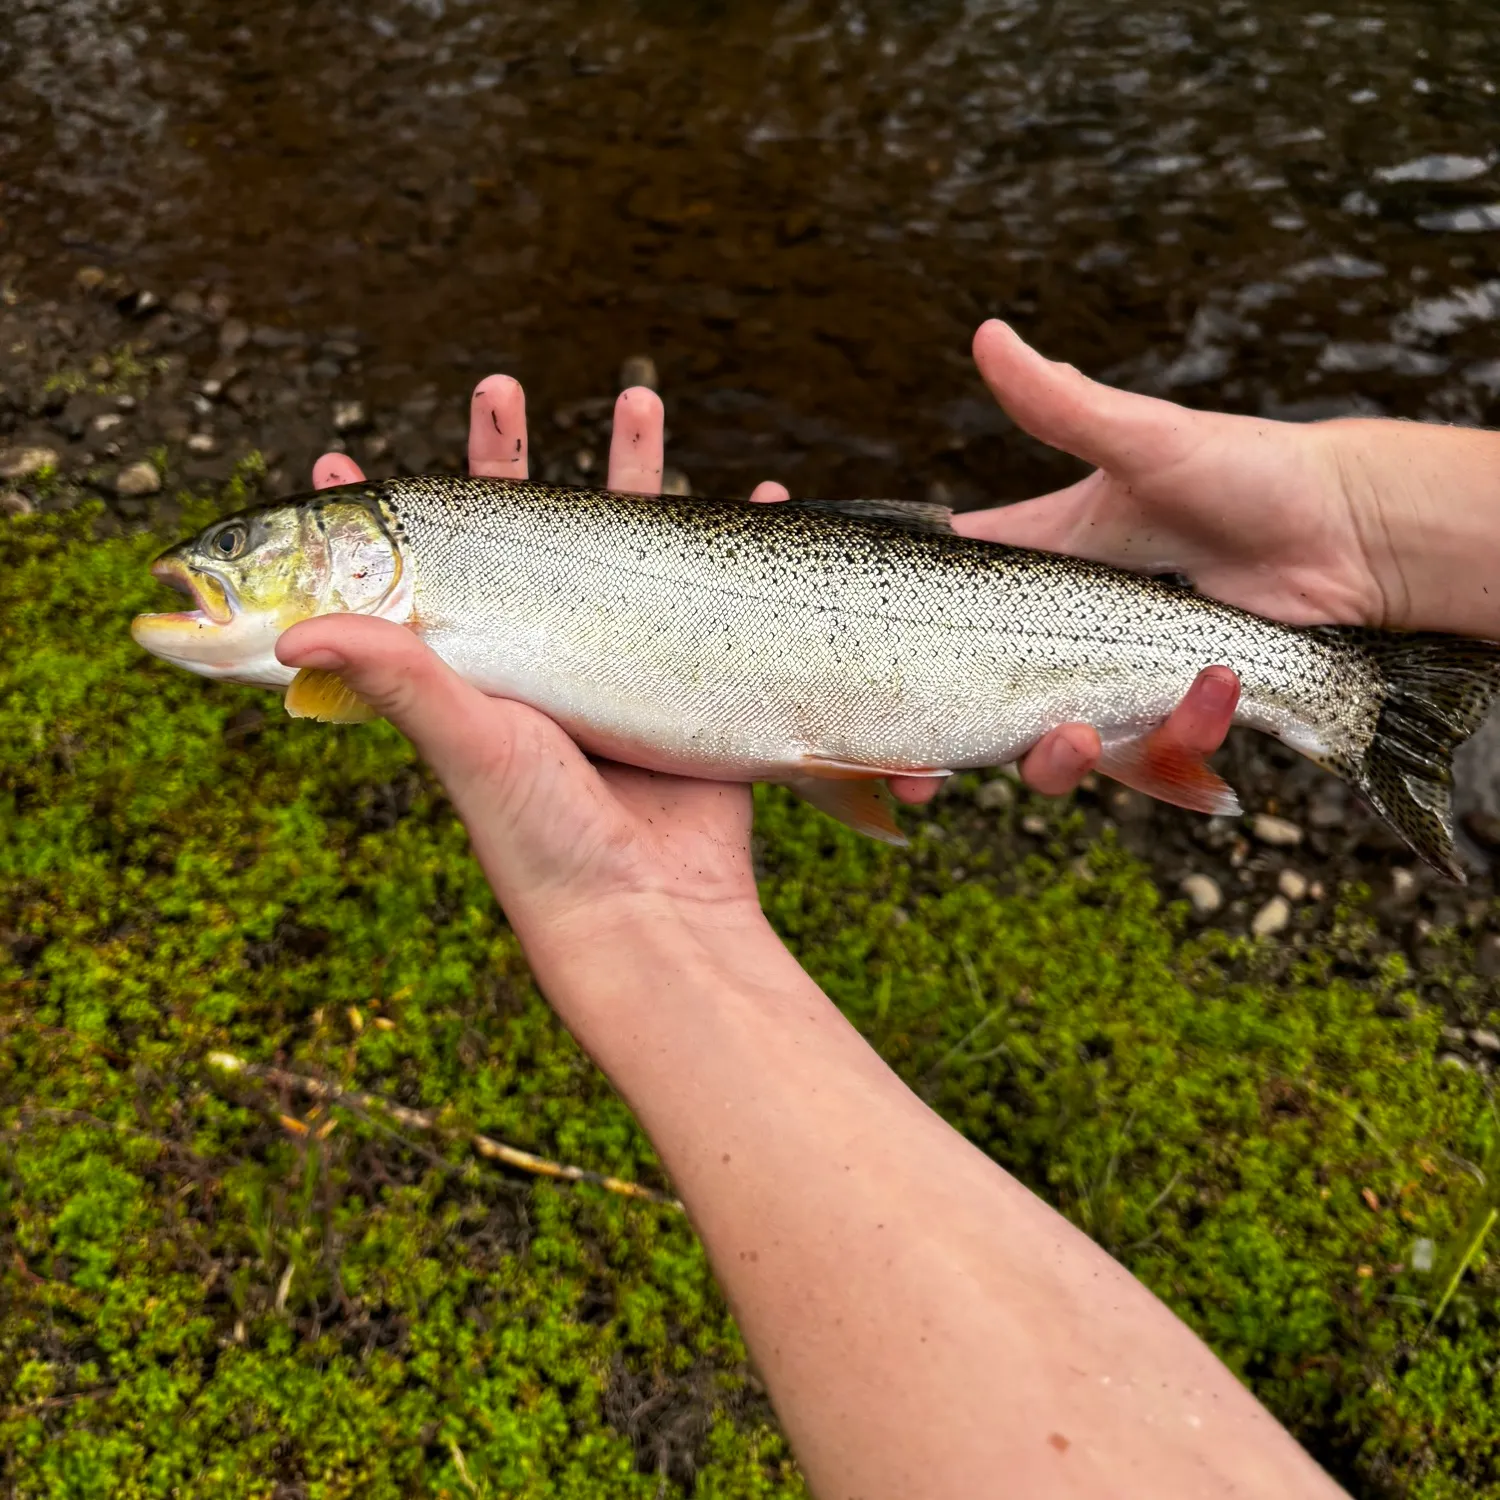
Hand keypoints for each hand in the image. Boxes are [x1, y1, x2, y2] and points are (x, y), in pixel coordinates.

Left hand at [283, 378, 764, 954]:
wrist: (652, 909)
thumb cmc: (541, 836)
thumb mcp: (465, 744)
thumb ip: (394, 679)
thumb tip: (294, 633)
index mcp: (469, 665)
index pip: (407, 570)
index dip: (371, 516)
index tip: (340, 458)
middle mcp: (534, 652)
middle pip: (513, 526)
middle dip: (503, 452)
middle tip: (497, 387)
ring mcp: (612, 658)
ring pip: (617, 537)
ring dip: (631, 464)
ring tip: (641, 396)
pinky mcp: (682, 675)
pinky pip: (707, 584)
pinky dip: (734, 534)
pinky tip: (756, 490)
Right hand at [948, 318, 1419, 797]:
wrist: (1352, 529)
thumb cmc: (1244, 470)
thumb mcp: (1144, 440)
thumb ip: (1060, 406)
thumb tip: (987, 334)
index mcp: (1043, 564)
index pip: (955, 601)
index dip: (910, 639)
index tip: (877, 672)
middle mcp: (1068, 630)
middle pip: (986, 704)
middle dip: (958, 745)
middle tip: (934, 771)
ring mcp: (1119, 678)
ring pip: (1058, 749)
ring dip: (1058, 758)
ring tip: (1084, 735)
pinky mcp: (1174, 711)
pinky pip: (1156, 752)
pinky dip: (1185, 728)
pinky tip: (1217, 680)